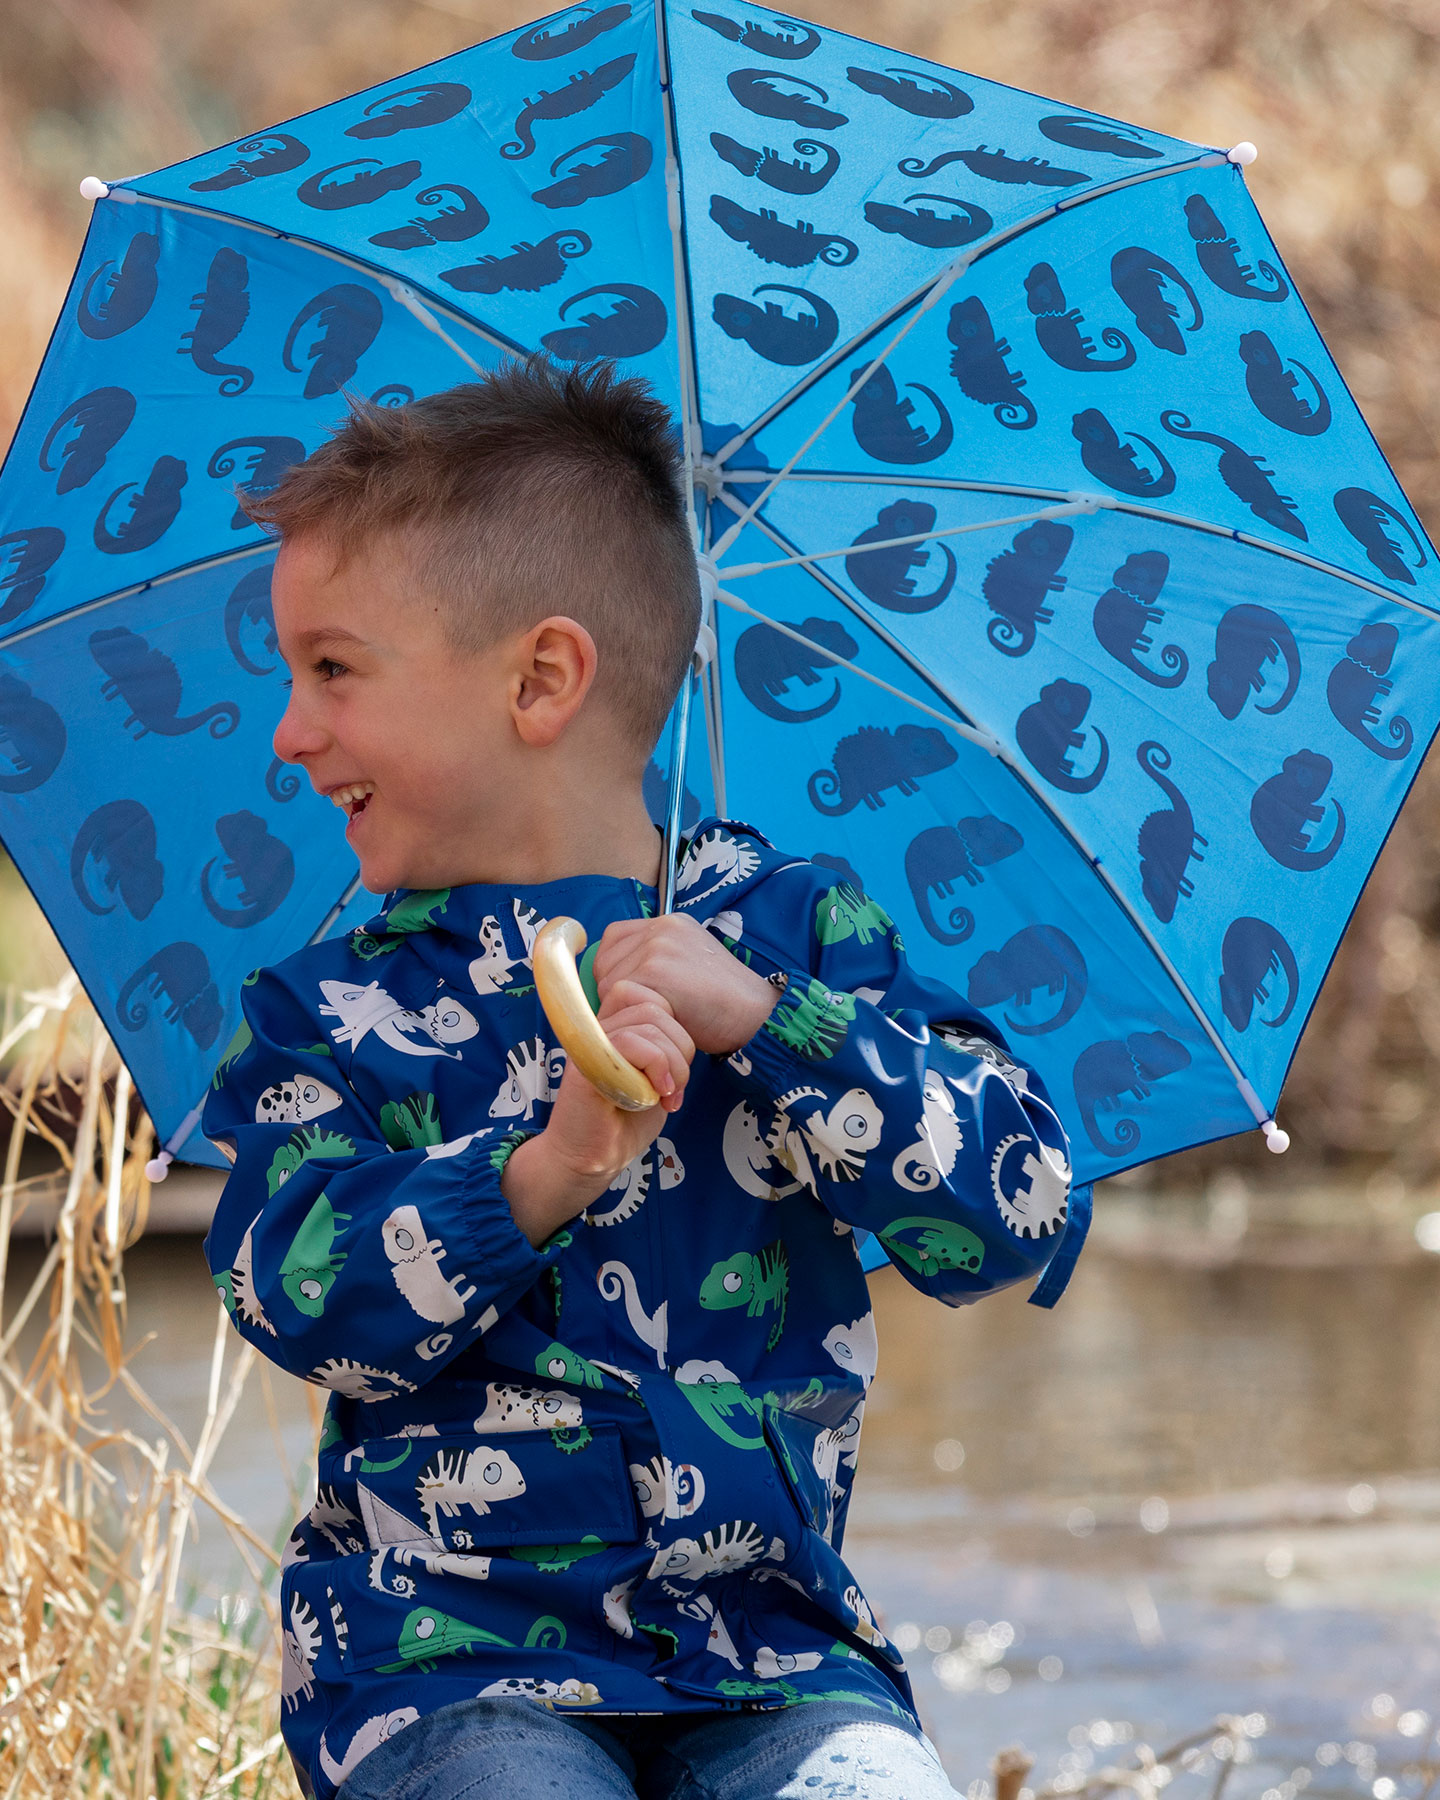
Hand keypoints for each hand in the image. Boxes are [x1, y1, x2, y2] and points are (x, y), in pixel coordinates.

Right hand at [502, 979, 692, 1244]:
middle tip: (673, 1089)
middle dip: (680, 1050)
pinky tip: (654, 1095)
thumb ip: (666, 1052)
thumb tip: (685, 1033)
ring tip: (664, 1096)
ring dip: (671, 1064)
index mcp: (614, 1028)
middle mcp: (599, 1029)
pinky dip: (655, 1067)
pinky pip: (629, 1042)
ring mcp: (590, 1042)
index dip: (674, 1030)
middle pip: (655, 1009)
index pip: (651, 997)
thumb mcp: (656, 1080)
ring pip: (648, 1025)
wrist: (589, 1159)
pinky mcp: (585, 1061)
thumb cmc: (623, 1123)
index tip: (674, 1072)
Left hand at [593, 915, 777, 1055]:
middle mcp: (660, 927)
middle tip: (639, 1010)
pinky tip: (652, 1022)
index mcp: (669, 922)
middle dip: (614, 989)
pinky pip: (618, 996)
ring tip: (650, 1017)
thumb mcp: (691, 962)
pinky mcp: (654, 970)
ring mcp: (656, 946)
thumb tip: (616, 976)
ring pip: (608, 981)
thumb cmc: (722, 1000)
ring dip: (621, 1005)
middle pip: (605, 960)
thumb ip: (657, 957)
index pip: (614, 937)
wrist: (752, 1012)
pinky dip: (630, 1014)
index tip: (627, 990)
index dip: (613, 966)